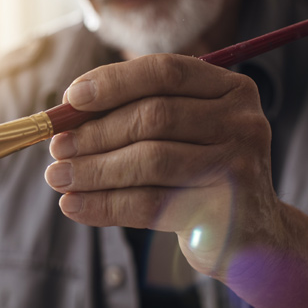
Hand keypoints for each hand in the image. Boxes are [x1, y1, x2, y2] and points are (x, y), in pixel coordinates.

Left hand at [45, 53, 286, 278]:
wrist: (250, 236)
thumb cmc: (199, 174)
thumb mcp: (179, 135)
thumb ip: (135, 115)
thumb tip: (64, 115)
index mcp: (231, 89)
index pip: (165, 71)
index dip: (113, 82)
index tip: (70, 98)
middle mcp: (242, 122)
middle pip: (154, 116)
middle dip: (96, 132)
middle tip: (56, 148)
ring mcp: (238, 167)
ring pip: (149, 161)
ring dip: (94, 170)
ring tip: (57, 178)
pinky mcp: (223, 213)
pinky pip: (151, 204)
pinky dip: (104, 205)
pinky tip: (74, 206)